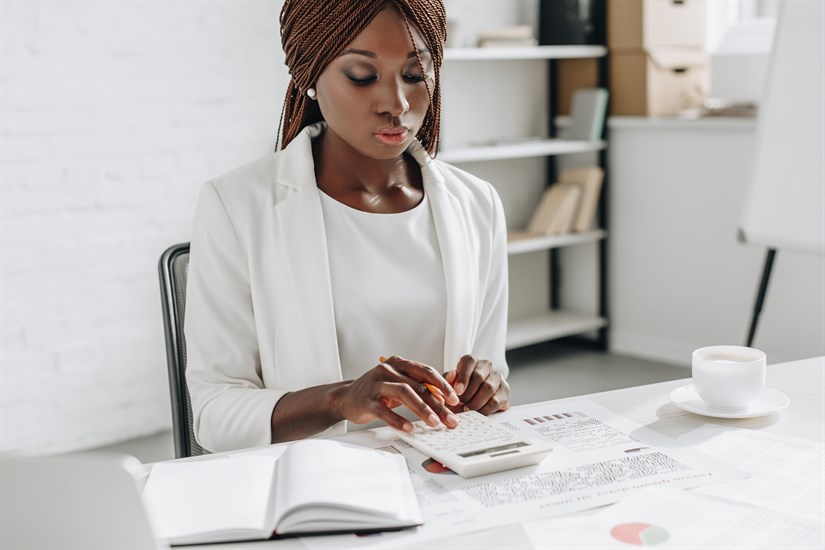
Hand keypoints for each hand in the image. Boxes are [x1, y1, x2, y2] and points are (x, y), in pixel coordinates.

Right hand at [335, 355, 460, 432]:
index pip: (426, 371)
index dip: (443, 385)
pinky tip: (409, 428)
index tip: (455, 400)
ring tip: (434, 423)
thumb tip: (445, 396)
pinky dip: (398, 419)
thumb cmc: (377, 391)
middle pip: (418, 385)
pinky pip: (384, 410)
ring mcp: (376, 384)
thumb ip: (419, 386)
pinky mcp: (366, 400)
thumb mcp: (399, 383)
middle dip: (437, 404)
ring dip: (422, 409)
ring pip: (404, 393)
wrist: (346, 397)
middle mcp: (387, 370)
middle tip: (450, 419)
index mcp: (399, 363)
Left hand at [444, 355, 509, 414]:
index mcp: (471, 361)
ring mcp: (497, 378)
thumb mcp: (449, 383)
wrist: (470, 400)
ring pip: (488, 388)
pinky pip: (496, 401)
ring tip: (467, 408)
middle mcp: (486, 366)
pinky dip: (485, 409)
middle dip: (468, 393)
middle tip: (460, 403)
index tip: (457, 391)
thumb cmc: (459, 390)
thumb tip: (452, 375)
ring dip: (476, 402)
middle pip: (479, 376)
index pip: (468, 362)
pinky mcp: (504, 391)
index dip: (462, 377)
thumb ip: (448, 379)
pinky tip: (477, 412)